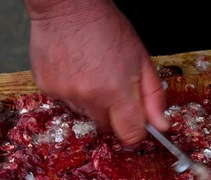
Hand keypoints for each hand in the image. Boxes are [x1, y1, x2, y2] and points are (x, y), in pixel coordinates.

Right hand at [27, 1, 168, 144]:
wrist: (67, 6)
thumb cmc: (106, 27)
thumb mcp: (141, 59)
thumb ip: (153, 96)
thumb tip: (161, 126)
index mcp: (118, 93)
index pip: (130, 135)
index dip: (135, 130)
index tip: (135, 119)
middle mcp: (91, 98)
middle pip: (107, 127)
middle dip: (113, 114)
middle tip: (112, 86)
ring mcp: (67, 95)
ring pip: (86, 114)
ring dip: (92, 102)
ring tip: (92, 72)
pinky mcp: (48, 89)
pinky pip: (66, 102)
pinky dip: (72, 91)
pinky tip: (75, 69)